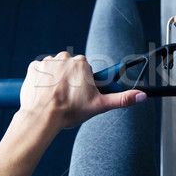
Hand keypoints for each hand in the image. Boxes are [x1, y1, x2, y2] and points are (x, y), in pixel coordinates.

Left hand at [19, 51, 145, 131]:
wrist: (42, 118)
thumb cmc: (69, 111)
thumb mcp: (99, 105)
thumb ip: (122, 99)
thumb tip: (141, 96)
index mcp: (82, 62)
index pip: (86, 70)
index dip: (85, 84)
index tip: (81, 94)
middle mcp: (65, 57)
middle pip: (71, 68)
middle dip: (71, 81)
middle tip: (69, 98)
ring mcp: (47, 61)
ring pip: (56, 69)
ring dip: (56, 80)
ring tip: (56, 98)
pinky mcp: (33, 67)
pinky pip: (40, 71)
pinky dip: (42, 80)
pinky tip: (44, 92)